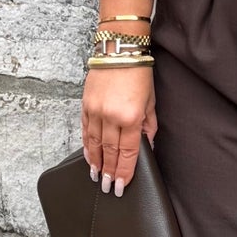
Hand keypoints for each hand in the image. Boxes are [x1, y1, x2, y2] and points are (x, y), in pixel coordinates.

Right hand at [82, 59, 155, 193]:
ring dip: (96, 162)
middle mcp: (112, 116)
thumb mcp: (151, 100)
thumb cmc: (139, 72)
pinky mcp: (86, 104)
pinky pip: (85, 130)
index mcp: (131, 116)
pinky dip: (87, 145)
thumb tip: (148, 145)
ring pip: (95, 144)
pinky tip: (88, 156)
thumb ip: (149, 125)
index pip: (127, 152)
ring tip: (97, 176)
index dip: (124, 171)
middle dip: (109, 172)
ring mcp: (96, 111)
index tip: (122, 185)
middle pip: (110, 152)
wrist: (119, 48)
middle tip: (109, 188)